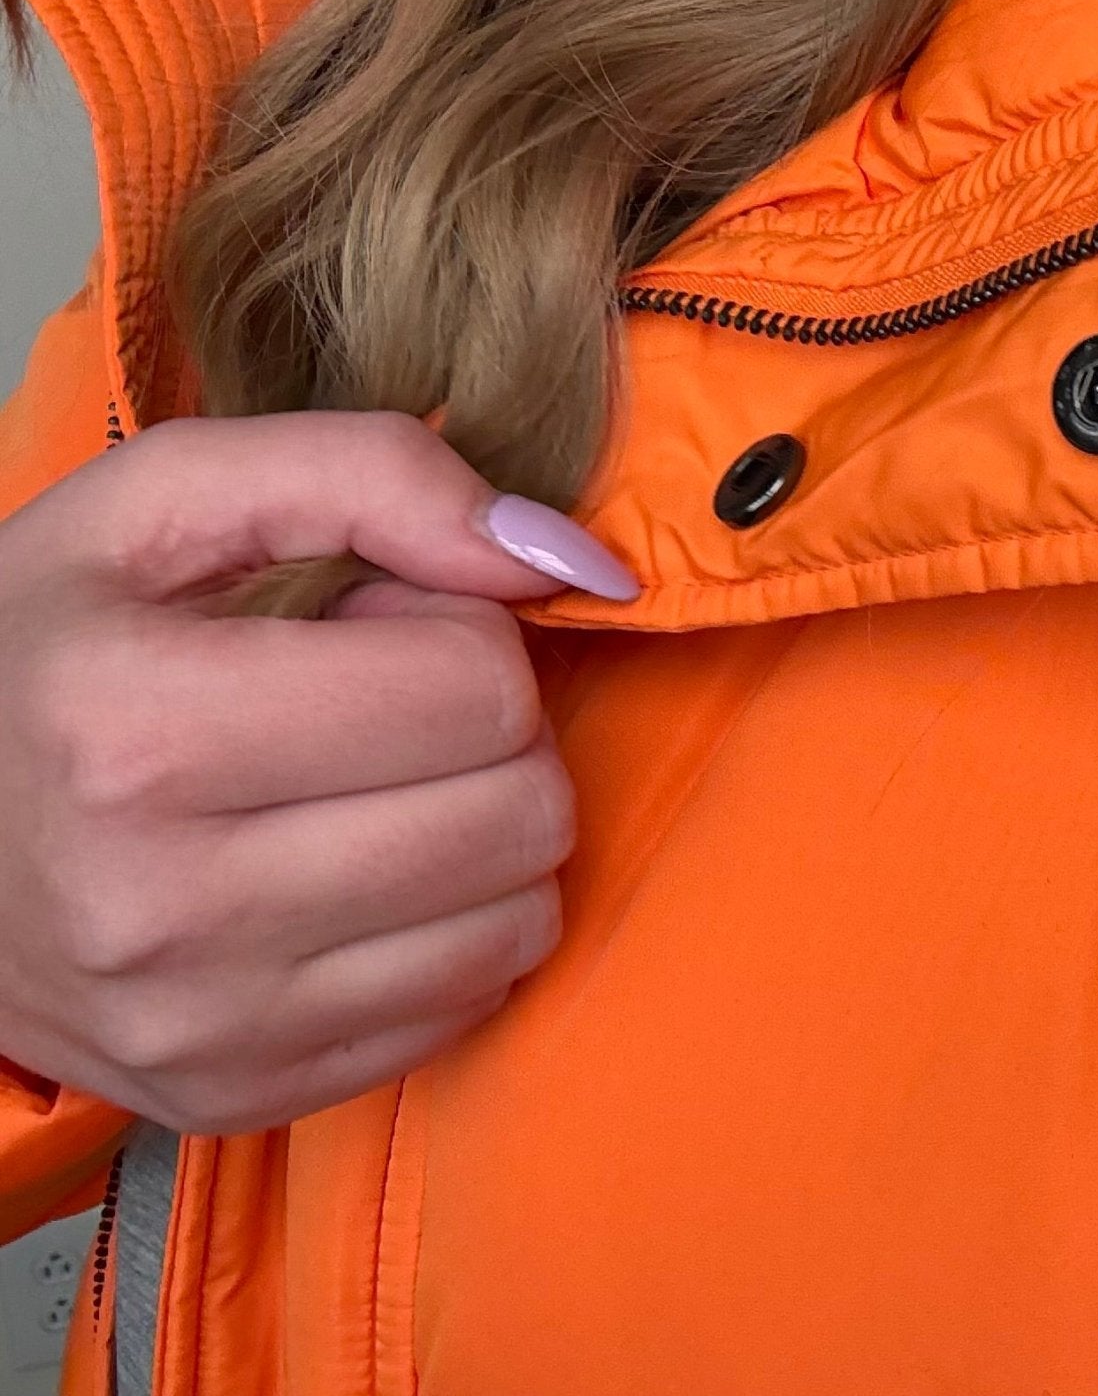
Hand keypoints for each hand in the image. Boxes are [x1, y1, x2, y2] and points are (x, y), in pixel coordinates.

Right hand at [0, 413, 636, 1133]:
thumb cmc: (52, 642)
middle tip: (387, 708)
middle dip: (493, 732)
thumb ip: (379, 475)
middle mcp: (161, 909)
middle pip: (520, 810)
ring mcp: (200, 1028)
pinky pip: (469, 1008)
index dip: (464, 630)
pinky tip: (359, 869)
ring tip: (372, 785)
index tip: (384, 625)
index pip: (479, 688)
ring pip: (520, 920)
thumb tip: (572, 563)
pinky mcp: (236, 1097)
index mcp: (137, 732)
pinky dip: (451, 926)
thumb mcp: (173, 495)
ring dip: (488, 830)